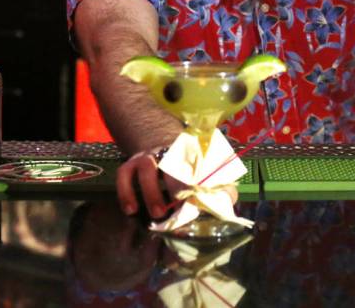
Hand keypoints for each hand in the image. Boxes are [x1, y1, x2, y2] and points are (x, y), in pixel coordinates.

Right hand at [116, 148, 238, 218]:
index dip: (198, 182)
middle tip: (180, 206)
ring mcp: (148, 158)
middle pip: (172, 165)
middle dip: (176, 185)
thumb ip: (220, 184)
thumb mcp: (206, 170)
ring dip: (152, 191)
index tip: (200, 198)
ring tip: (157, 213)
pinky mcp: (130, 165)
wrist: (159, 140)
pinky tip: (131, 210)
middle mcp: (168, 153)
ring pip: (147, 168)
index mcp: (192, 155)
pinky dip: (126, 191)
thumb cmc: (187, 165)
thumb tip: (230, 198)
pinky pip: (124, 175)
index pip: (197, 165)